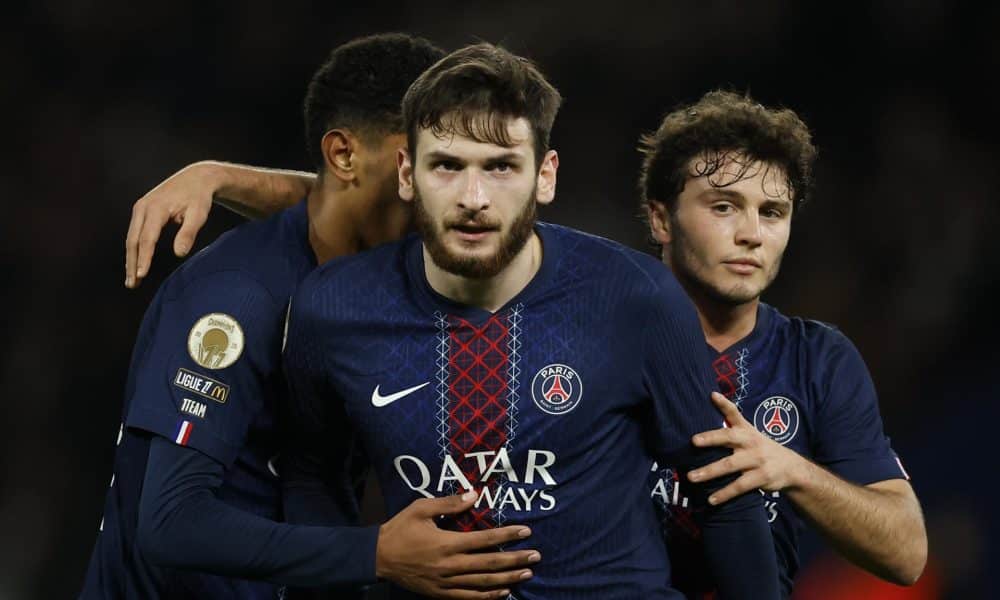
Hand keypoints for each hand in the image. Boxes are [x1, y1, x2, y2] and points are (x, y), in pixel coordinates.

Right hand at [125, 161, 220, 287]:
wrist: (196, 178)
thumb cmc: (199, 197)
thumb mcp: (199, 214)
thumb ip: (189, 233)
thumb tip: (179, 253)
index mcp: (157, 208)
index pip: (147, 238)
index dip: (144, 258)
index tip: (142, 275)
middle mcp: (143, 207)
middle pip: (134, 240)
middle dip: (133, 263)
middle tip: (132, 284)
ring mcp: (140, 208)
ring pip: (131, 238)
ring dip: (131, 259)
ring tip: (132, 280)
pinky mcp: (141, 210)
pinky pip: (134, 233)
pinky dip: (134, 250)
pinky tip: (136, 264)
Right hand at [376, 491, 539, 598]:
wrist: (378, 557)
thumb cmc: (400, 529)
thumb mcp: (421, 509)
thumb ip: (449, 503)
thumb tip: (474, 494)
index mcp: (447, 543)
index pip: (485, 540)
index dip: (507, 536)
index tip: (526, 531)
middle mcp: (450, 565)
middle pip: (490, 564)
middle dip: (515, 560)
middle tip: (536, 556)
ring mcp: (446, 583)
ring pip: (483, 584)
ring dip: (507, 579)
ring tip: (526, 574)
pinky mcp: (440, 594)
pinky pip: (469, 598)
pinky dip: (488, 597)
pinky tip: (503, 593)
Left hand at [688, 392, 805, 504]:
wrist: (791, 468)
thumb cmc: (760, 448)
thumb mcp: (750, 433)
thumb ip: (732, 422)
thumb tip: (710, 403)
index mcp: (746, 430)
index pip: (735, 414)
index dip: (725, 404)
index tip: (712, 396)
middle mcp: (751, 442)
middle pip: (729, 438)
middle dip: (711, 439)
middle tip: (693, 442)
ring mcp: (757, 460)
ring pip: (730, 465)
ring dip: (709, 472)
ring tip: (691, 477)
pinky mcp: (761, 478)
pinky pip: (739, 486)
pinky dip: (724, 493)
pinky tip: (710, 499)